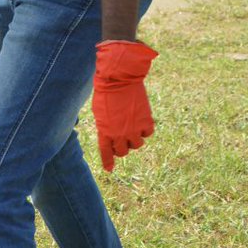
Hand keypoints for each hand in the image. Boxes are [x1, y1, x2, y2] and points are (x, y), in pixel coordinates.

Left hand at [91, 40, 157, 171]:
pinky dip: (145, 129)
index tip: (109, 169)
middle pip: (123, 152)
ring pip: (137, 145)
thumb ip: (105, 127)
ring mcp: (134, 129)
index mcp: (105, 132)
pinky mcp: (146, 121)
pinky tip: (141, 120)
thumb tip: (111, 137)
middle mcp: (119, 134)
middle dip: (122, 146)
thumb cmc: (105, 93)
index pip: (106, 152)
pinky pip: (148, 133)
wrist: (119, 79)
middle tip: (122, 138)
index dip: (108, 162)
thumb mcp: (99, 113)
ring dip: (134, 139)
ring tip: (132, 127)